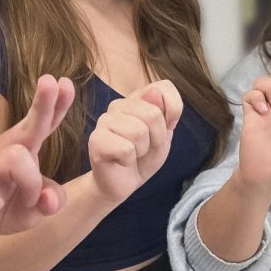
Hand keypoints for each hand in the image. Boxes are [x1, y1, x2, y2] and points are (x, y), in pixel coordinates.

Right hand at [0, 74, 74, 254]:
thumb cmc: (2, 203)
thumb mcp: (35, 205)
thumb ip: (52, 198)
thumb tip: (49, 201)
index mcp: (25, 148)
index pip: (44, 122)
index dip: (57, 104)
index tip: (64, 82)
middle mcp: (6, 151)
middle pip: (30, 125)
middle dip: (43, 104)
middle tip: (49, 81)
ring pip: (15, 158)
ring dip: (30, 184)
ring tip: (26, 202)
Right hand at [88, 79, 181, 202]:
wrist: (123, 184)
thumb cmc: (144, 157)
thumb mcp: (164, 136)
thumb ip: (164, 113)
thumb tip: (154, 92)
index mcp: (138, 98)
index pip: (163, 87)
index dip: (174, 109)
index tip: (167, 127)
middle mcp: (119, 105)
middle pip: (152, 113)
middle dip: (157, 138)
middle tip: (145, 147)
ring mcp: (105, 121)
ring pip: (139, 132)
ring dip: (142, 150)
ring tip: (133, 154)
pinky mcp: (96, 140)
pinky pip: (125, 149)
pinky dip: (129, 160)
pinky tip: (121, 160)